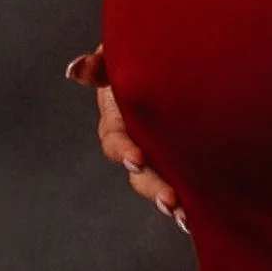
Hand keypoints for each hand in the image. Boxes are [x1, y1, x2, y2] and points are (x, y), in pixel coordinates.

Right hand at [65, 43, 188, 233]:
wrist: (174, 53)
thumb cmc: (140, 53)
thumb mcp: (120, 56)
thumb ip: (101, 66)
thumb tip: (74, 69)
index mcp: (117, 118)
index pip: (115, 139)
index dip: (124, 150)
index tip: (137, 159)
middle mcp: (135, 139)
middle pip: (138, 171)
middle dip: (152, 187)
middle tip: (170, 201)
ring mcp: (157, 150)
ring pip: (157, 181)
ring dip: (167, 200)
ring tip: (184, 216)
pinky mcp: (177, 155)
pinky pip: (180, 180)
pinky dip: (188, 199)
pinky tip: (196, 217)